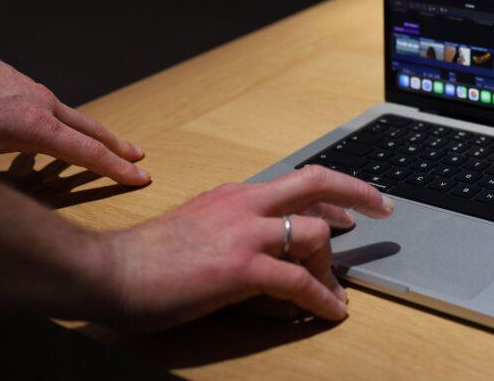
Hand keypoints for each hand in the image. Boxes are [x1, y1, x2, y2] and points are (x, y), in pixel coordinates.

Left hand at [0, 55, 147, 185]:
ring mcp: (29, 88)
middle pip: (91, 128)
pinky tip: (33, 127)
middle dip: (116, 145)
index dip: (118, 168)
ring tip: (85, 147)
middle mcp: (41, 104)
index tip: (141, 176)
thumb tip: (2, 196)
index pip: (89, 152)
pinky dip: (50, 120)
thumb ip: (4, 163)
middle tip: (137, 154)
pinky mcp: (15, 79)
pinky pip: (40, 104)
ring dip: (81, 133)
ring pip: (64, 116)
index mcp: (35, 126)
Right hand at [95, 166, 393, 329]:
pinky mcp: (241, 267)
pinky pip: (299, 281)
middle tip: (384, 208)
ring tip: (336, 291)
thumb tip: (267, 244)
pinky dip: (322, 298)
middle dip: (359, 192)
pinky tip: (332, 311)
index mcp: (236, 194)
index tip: (352, 207)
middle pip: (317, 183)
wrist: (109, 270)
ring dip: (332, 265)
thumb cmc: (148, 256)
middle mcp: (246, 203)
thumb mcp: (199, 225)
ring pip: (314, 233)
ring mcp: (245, 233)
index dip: (333, 192)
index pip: (298, 182)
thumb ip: (235, 226)